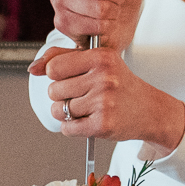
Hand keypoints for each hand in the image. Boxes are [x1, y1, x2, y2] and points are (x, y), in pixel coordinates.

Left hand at [28, 44, 184, 154]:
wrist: (150, 110)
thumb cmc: (121, 85)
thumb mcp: (98, 62)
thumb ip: (63, 58)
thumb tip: (33, 68)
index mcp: (101, 57)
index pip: (54, 67)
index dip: (58, 75)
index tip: (72, 78)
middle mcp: (104, 77)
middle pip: (53, 90)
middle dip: (62, 96)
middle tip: (83, 95)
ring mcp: (104, 102)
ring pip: (59, 110)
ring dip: (67, 113)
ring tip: (87, 109)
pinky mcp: (103, 124)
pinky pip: (67, 128)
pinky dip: (72, 128)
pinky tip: (87, 121)